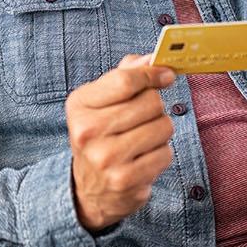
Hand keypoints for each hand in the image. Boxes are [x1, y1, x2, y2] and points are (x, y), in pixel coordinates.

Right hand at [67, 53, 176, 232]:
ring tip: (143, 139)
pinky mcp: (126, 179)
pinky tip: (143, 158)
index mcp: (79, 105)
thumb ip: (124, 76)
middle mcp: (88, 131)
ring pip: (163, 127)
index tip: (166, 75)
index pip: (125, 80)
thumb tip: (152, 58)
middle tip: (145, 117)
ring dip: (160, 131)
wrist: (90, 188)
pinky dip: (161, 154)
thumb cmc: (100, 136)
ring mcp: (106, 157)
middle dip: (156, 106)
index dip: (152, 74)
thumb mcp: (101, 103)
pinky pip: (165, 154)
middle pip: (150, 102)